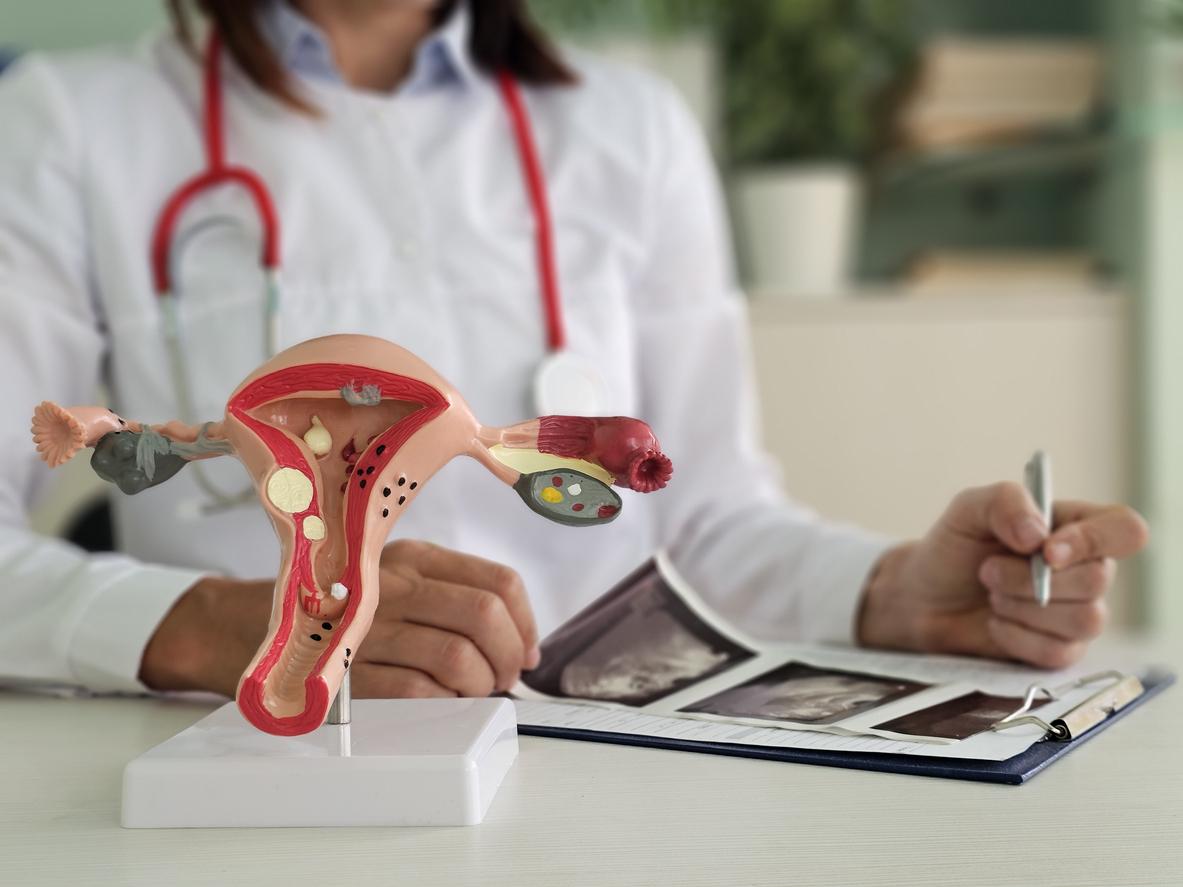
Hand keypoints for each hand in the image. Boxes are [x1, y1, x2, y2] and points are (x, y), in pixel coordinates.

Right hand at [140, 539, 539, 697]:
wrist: (241, 624)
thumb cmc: (335, 607)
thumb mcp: (392, 580)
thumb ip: (450, 596)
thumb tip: (519, 643)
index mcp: (415, 557)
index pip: (498, 581)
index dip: (526, 622)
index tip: (526, 651)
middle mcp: (394, 584)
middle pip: (483, 614)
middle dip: (509, 656)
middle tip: (504, 679)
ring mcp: (368, 625)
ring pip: (456, 655)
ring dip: (479, 685)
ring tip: (472, 694)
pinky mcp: (345, 669)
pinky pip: (415, 691)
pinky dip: (442, 704)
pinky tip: (439, 705)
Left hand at [856, 483, 1148, 667]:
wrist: (923, 599)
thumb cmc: (953, 549)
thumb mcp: (968, 509)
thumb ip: (1004, 502)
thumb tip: (1038, 535)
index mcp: (1076, 527)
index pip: (1125, 530)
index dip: (1094, 540)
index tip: (1045, 550)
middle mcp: (1087, 569)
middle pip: (1097, 580)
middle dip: (1030, 579)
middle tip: (988, 571)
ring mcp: (1078, 614)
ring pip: (1085, 620)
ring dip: (1023, 607)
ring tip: (992, 594)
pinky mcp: (1062, 651)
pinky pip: (1058, 652)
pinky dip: (1016, 636)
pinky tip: (995, 622)